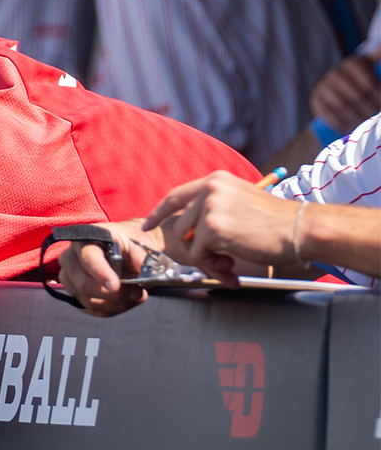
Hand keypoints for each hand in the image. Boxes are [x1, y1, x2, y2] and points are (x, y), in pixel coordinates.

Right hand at [51, 219, 157, 316]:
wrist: (123, 248)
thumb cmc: (128, 242)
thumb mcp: (138, 242)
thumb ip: (141, 255)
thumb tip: (145, 269)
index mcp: (85, 239)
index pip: (88, 258)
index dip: (100, 273)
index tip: (115, 286)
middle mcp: (70, 258)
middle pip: (83, 284)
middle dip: (113, 295)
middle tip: (138, 293)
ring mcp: (69, 278)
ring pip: (88, 301)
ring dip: (116, 304)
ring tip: (136, 295)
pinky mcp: (73, 293)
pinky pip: (90, 309)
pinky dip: (111, 309)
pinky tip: (125, 301)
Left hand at [145, 171, 303, 283]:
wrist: (301, 228)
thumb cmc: (277, 222)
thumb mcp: (240, 201)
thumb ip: (214, 207)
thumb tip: (190, 230)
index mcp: (216, 181)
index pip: (176, 195)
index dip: (158, 213)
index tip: (147, 226)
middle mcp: (210, 190)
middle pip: (180, 227)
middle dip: (196, 249)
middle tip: (219, 262)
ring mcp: (210, 207)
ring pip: (187, 243)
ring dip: (206, 260)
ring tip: (228, 265)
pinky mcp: (213, 228)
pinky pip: (198, 255)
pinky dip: (212, 267)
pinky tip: (232, 268)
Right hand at [310, 53, 380, 135]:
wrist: (334, 98)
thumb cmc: (359, 84)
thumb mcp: (369, 71)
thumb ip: (375, 59)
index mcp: (351, 64)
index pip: (366, 79)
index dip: (376, 92)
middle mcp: (335, 73)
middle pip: (357, 95)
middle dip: (369, 109)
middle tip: (374, 116)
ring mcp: (323, 88)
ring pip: (343, 106)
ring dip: (356, 118)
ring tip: (364, 124)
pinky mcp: (316, 101)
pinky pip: (330, 114)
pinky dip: (342, 122)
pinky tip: (350, 126)